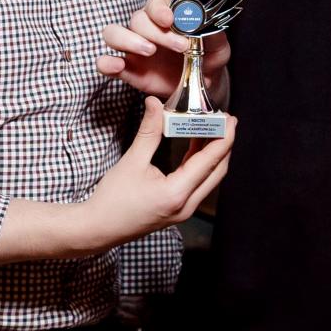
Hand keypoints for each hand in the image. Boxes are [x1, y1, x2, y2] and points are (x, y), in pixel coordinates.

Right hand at [81, 97, 232, 246]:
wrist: (99, 228)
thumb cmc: (112, 199)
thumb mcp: (131, 161)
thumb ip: (149, 131)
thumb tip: (155, 103)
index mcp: (177, 193)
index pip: (210, 161)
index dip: (224, 137)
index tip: (231, 119)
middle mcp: (186, 206)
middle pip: (217, 171)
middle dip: (224, 144)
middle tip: (225, 120)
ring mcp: (184, 211)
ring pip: (210, 179)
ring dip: (214, 155)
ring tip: (213, 129)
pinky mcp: (179, 210)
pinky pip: (199, 185)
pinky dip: (202, 165)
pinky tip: (197, 147)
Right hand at [95, 0, 231, 102]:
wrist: (203, 86)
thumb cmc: (209, 59)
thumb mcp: (219, 45)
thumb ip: (212, 32)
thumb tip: (202, 20)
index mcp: (168, 15)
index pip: (155, 2)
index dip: (159, 9)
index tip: (171, 20)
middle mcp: (147, 28)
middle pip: (137, 19)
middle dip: (156, 32)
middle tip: (179, 47)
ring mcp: (134, 49)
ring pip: (114, 33)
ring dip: (127, 40)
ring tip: (149, 52)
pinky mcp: (128, 70)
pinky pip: (107, 63)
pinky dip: (106, 63)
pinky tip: (116, 66)